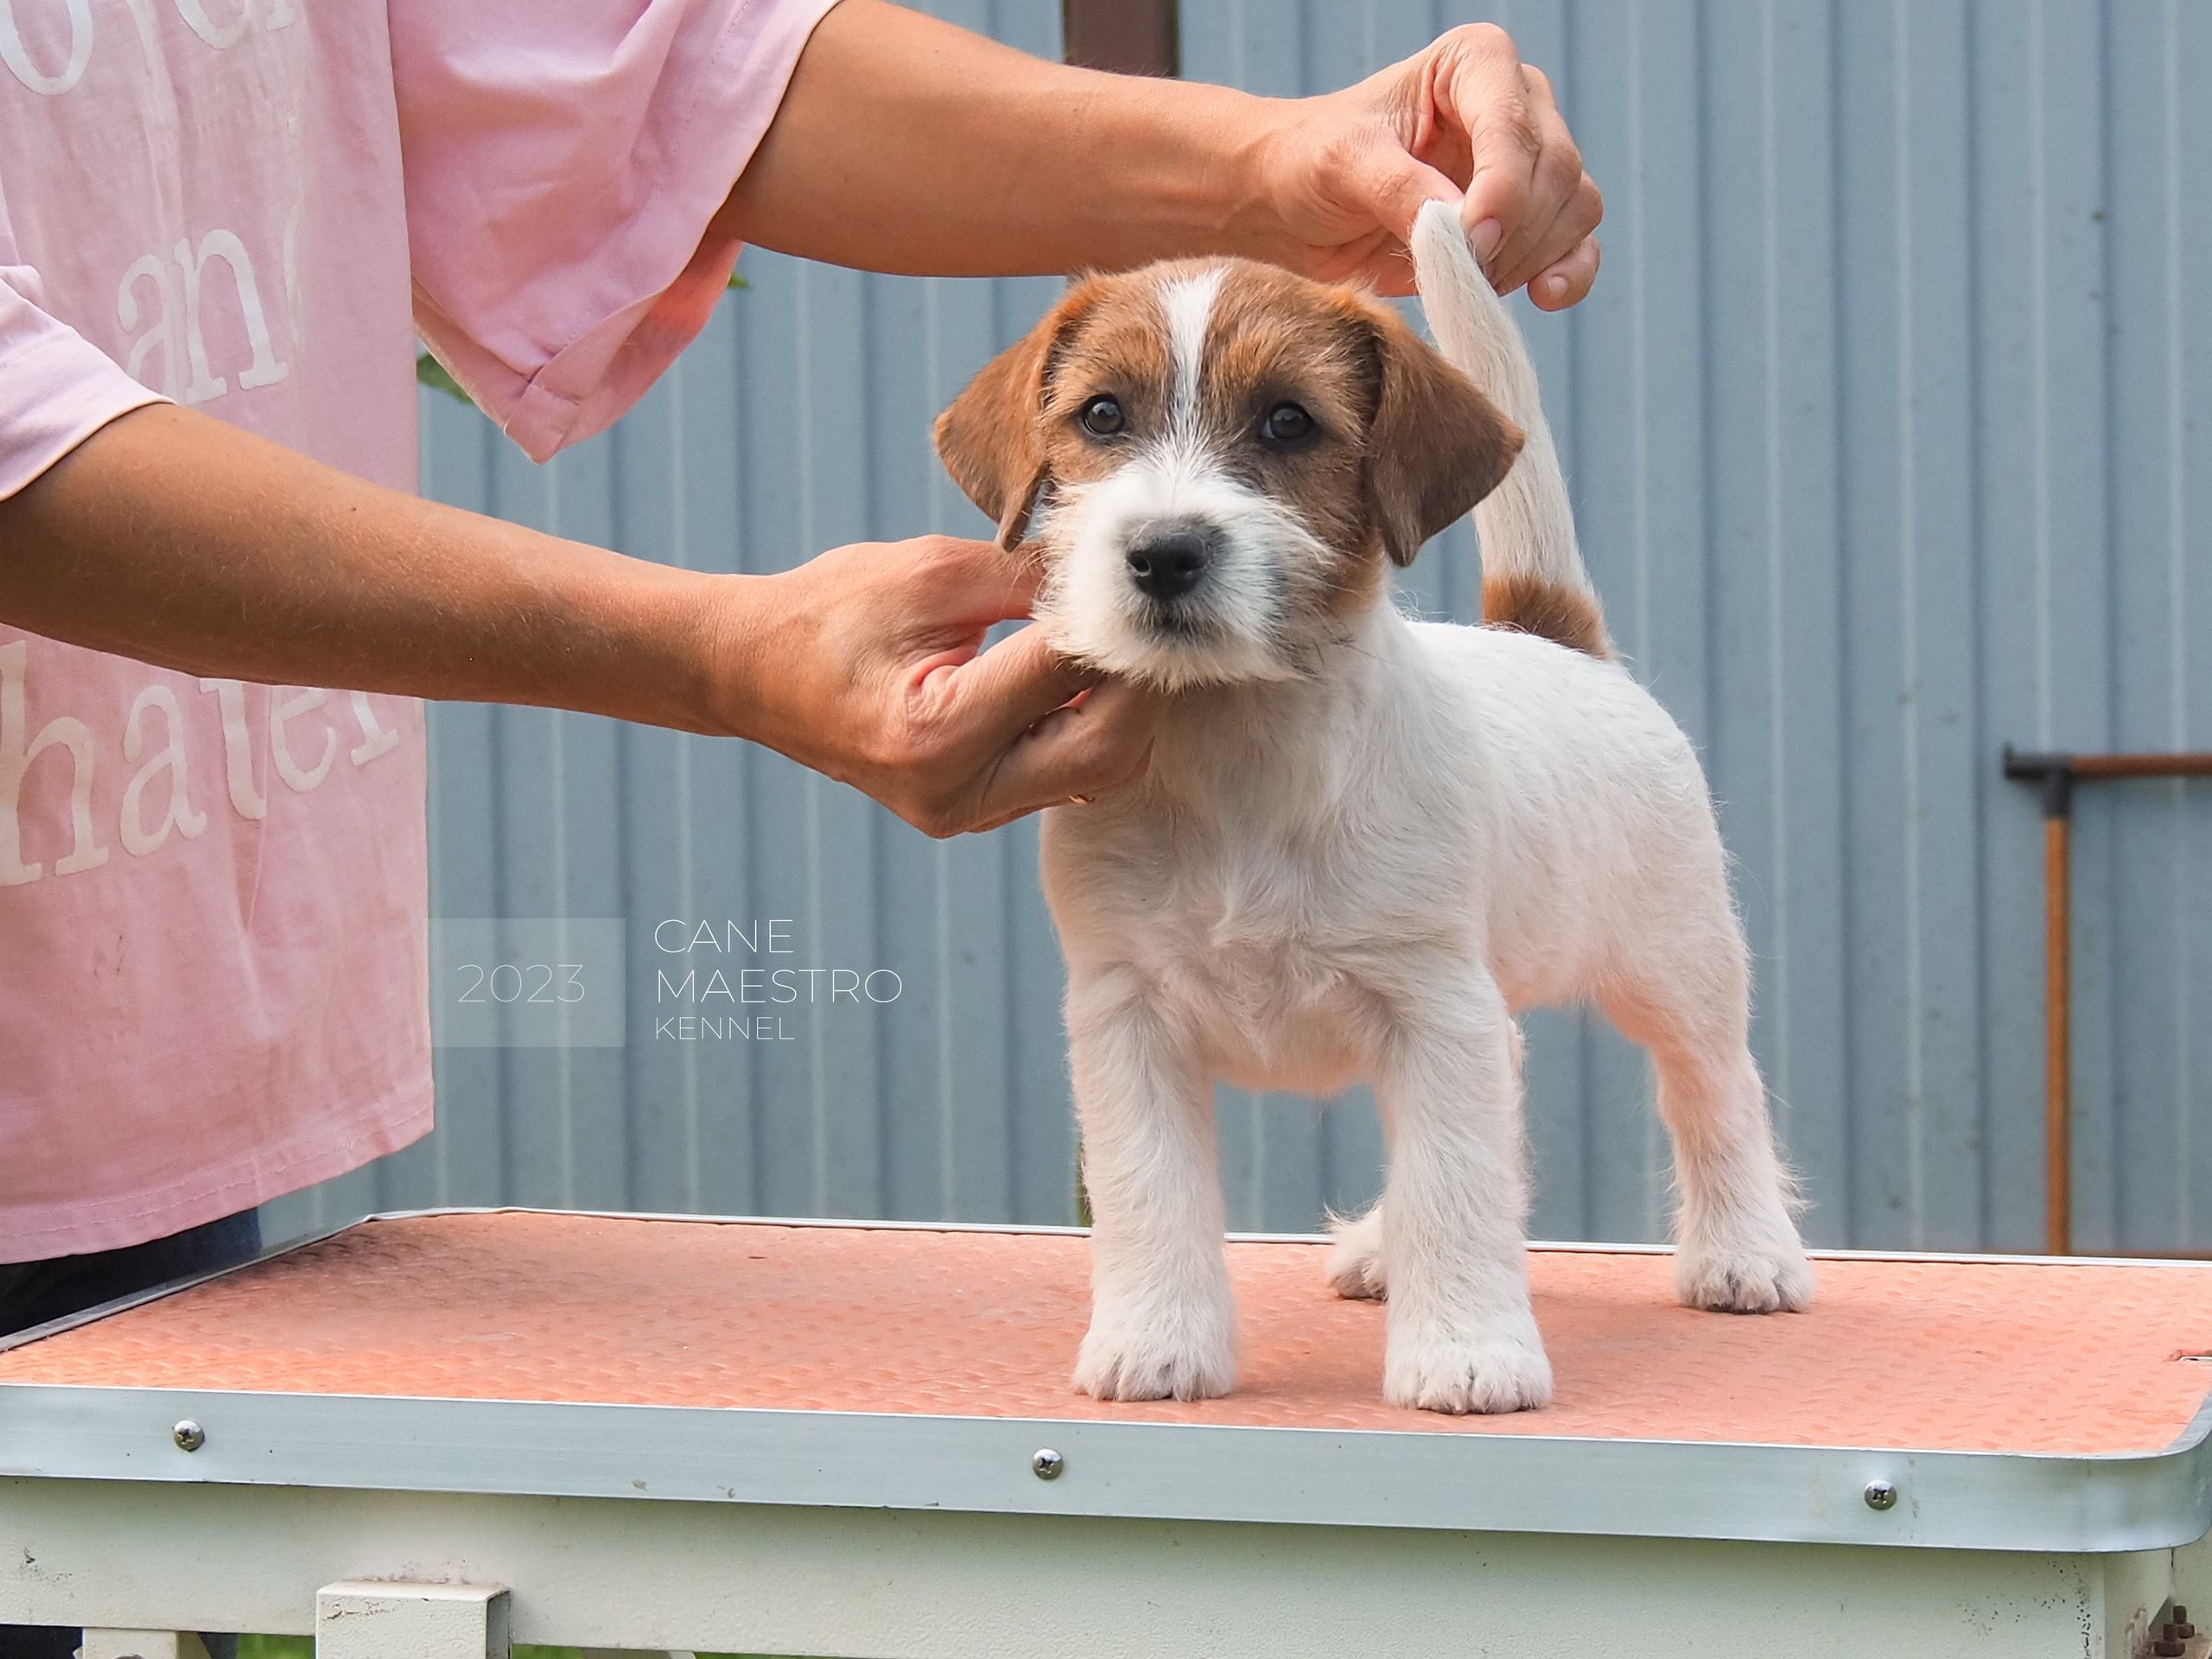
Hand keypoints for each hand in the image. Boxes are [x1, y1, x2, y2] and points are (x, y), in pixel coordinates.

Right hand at [717, 535, 1165, 837]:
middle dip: (1143, 682)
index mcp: (938, 731)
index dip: (1117, 624)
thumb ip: (1028, 577)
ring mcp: (967, 813)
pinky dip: (1090, 726)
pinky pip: (1065, 777)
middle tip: (1158, 620)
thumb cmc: (829, 612)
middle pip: (1107, 749)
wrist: (751, 672)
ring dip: (1126, 708)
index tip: (1148, 583)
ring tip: (1126, 642)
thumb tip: (1113, 571)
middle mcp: (959, 791)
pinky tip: (1090, 675)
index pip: (1066, 674)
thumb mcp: (929, 574)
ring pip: (1097, 772)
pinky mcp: (976, 811)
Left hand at [1248, 23, 1601, 304]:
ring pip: (1574, 208)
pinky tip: (1542, 296)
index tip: (1470, 237)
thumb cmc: (1312, 162)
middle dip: (1513, 230)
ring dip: (1530, 257)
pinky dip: (1568, 275)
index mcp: (1474, 63)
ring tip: (1469, 279)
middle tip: (1459, 266)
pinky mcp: (1527, 223)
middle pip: (1555, 170)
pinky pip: (1577, 247)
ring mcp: (1526, 165)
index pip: (1514, 123)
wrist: (1295, 206)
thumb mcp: (1343, 163)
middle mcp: (1516, 104)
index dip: (1502, 188)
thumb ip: (1401, 189)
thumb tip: (1465, 231)